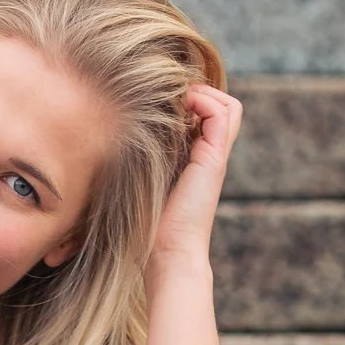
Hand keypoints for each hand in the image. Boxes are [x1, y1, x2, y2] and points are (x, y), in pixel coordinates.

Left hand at [147, 83, 242, 276]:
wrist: (168, 253)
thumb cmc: (149, 227)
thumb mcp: (142, 183)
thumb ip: (141, 160)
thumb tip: (116, 134)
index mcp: (195, 160)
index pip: (207, 115)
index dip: (190, 101)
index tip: (161, 105)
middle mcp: (209, 155)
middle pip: (224, 106)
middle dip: (200, 92)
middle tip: (172, 98)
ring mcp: (215, 156)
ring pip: (229, 106)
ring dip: (204, 94)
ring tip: (177, 102)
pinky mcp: (214, 159)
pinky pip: (222, 114)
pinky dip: (203, 102)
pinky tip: (179, 112)